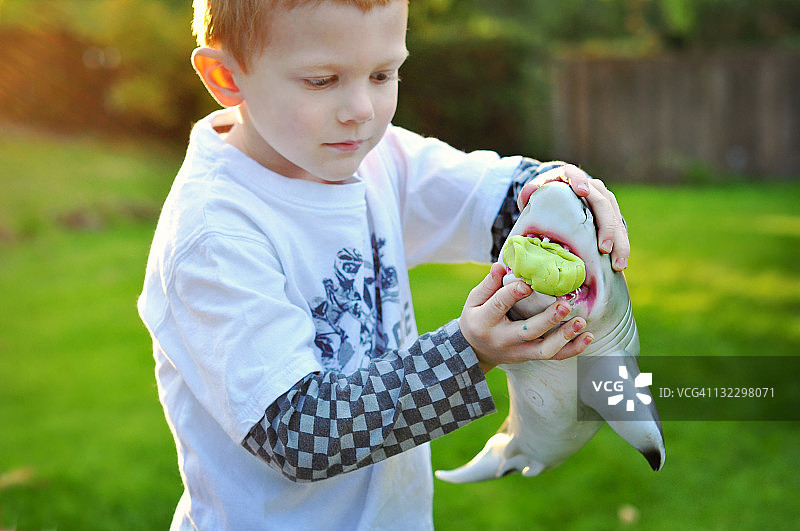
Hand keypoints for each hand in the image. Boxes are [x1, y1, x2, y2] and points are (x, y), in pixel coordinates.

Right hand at [459, 263, 593, 372]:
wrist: (475, 351)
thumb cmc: (476, 319)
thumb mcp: (474, 301)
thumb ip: (488, 284)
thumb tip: (500, 265)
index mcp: (485, 321)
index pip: (499, 305)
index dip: (513, 294)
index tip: (527, 284)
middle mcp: (504, 339)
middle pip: (528, 331)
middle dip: (548, 319)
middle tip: (565, 305)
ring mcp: (519, 351)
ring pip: (544, 349)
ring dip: (565, 336)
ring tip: (581, 322)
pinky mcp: (530, 356)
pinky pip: (554, 356)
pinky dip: (573, 349)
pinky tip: (587, 336)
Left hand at [517, 164, 629, 270]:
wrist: (558, 194)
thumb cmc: (543, 195)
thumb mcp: (533, 193)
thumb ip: (529, 192)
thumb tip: (529, 193)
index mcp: (569, 175)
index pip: (573, 174)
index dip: (579, 180)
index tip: (582, 191)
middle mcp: (591, 185)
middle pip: (602, 202)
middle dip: (607, 227)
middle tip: (604, 249)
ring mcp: (604, 199)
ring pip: (616, 218)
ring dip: (619, 242)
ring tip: (618, 264)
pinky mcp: (611, 214)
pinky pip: (619, 229)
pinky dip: (621, 246)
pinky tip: (619, 264)